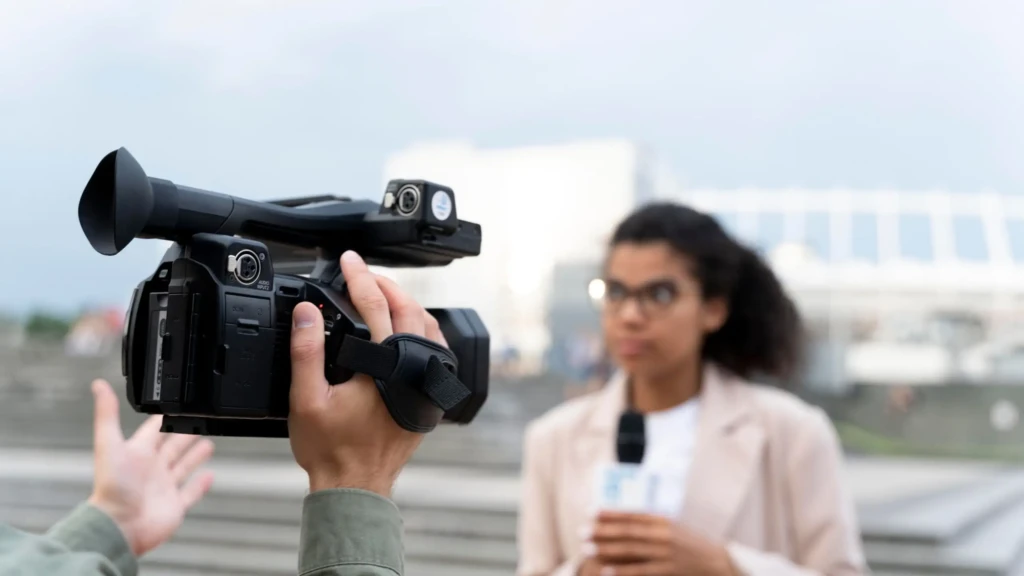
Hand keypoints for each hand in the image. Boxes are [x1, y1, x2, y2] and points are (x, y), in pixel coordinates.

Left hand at [87, 379, 215, 556]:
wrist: (120, 526)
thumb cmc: (112, 488)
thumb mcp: (109, 444)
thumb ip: (107, 414)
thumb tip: (98, 385)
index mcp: (138, 453)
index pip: (155, 430)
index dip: (167, 418)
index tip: (179, 407)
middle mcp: (152, 469)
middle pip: (172, 446)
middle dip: (185, 434)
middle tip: (199, 421)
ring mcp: (164, 487)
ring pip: (183, 466)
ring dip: (195, 455)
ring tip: (208, 443)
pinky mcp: (175, 505)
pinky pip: (191, 492)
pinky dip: (201, 484)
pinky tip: (210, 475)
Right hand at [287, 250, 446, 496]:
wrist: (356, 486)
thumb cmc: (331, 450)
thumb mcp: (306, 399)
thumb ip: (306, 351)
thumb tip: (306, 312)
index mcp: (385, 367)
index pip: (374, 305)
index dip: (359, 276)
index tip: (348, 259)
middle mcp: (412, 371)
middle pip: (408, 309)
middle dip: (386, 283)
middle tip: (363, 271)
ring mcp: (425, 383)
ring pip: (427, 327)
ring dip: (406, 304)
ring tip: (383, 292)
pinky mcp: (428, 396)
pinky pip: (435, 350)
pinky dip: (421, 329)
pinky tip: (407, 327)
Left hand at [584, 511, 737, 575]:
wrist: (720, 563)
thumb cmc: (692, 545)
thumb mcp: (673, 528)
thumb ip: (651, 524)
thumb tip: (624, 520)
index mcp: (664, 521)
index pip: (632, 514)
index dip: (610, 513)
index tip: (590, 512)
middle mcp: (664, 535)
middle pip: (627, 531)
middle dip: (602, 531)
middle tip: (581, 531)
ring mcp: (667, 554)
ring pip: (631, 550)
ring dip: (606, 549)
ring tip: (587, 548)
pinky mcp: (670, 571)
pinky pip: (642, 571)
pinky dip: (623, 571)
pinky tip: (606, 571)